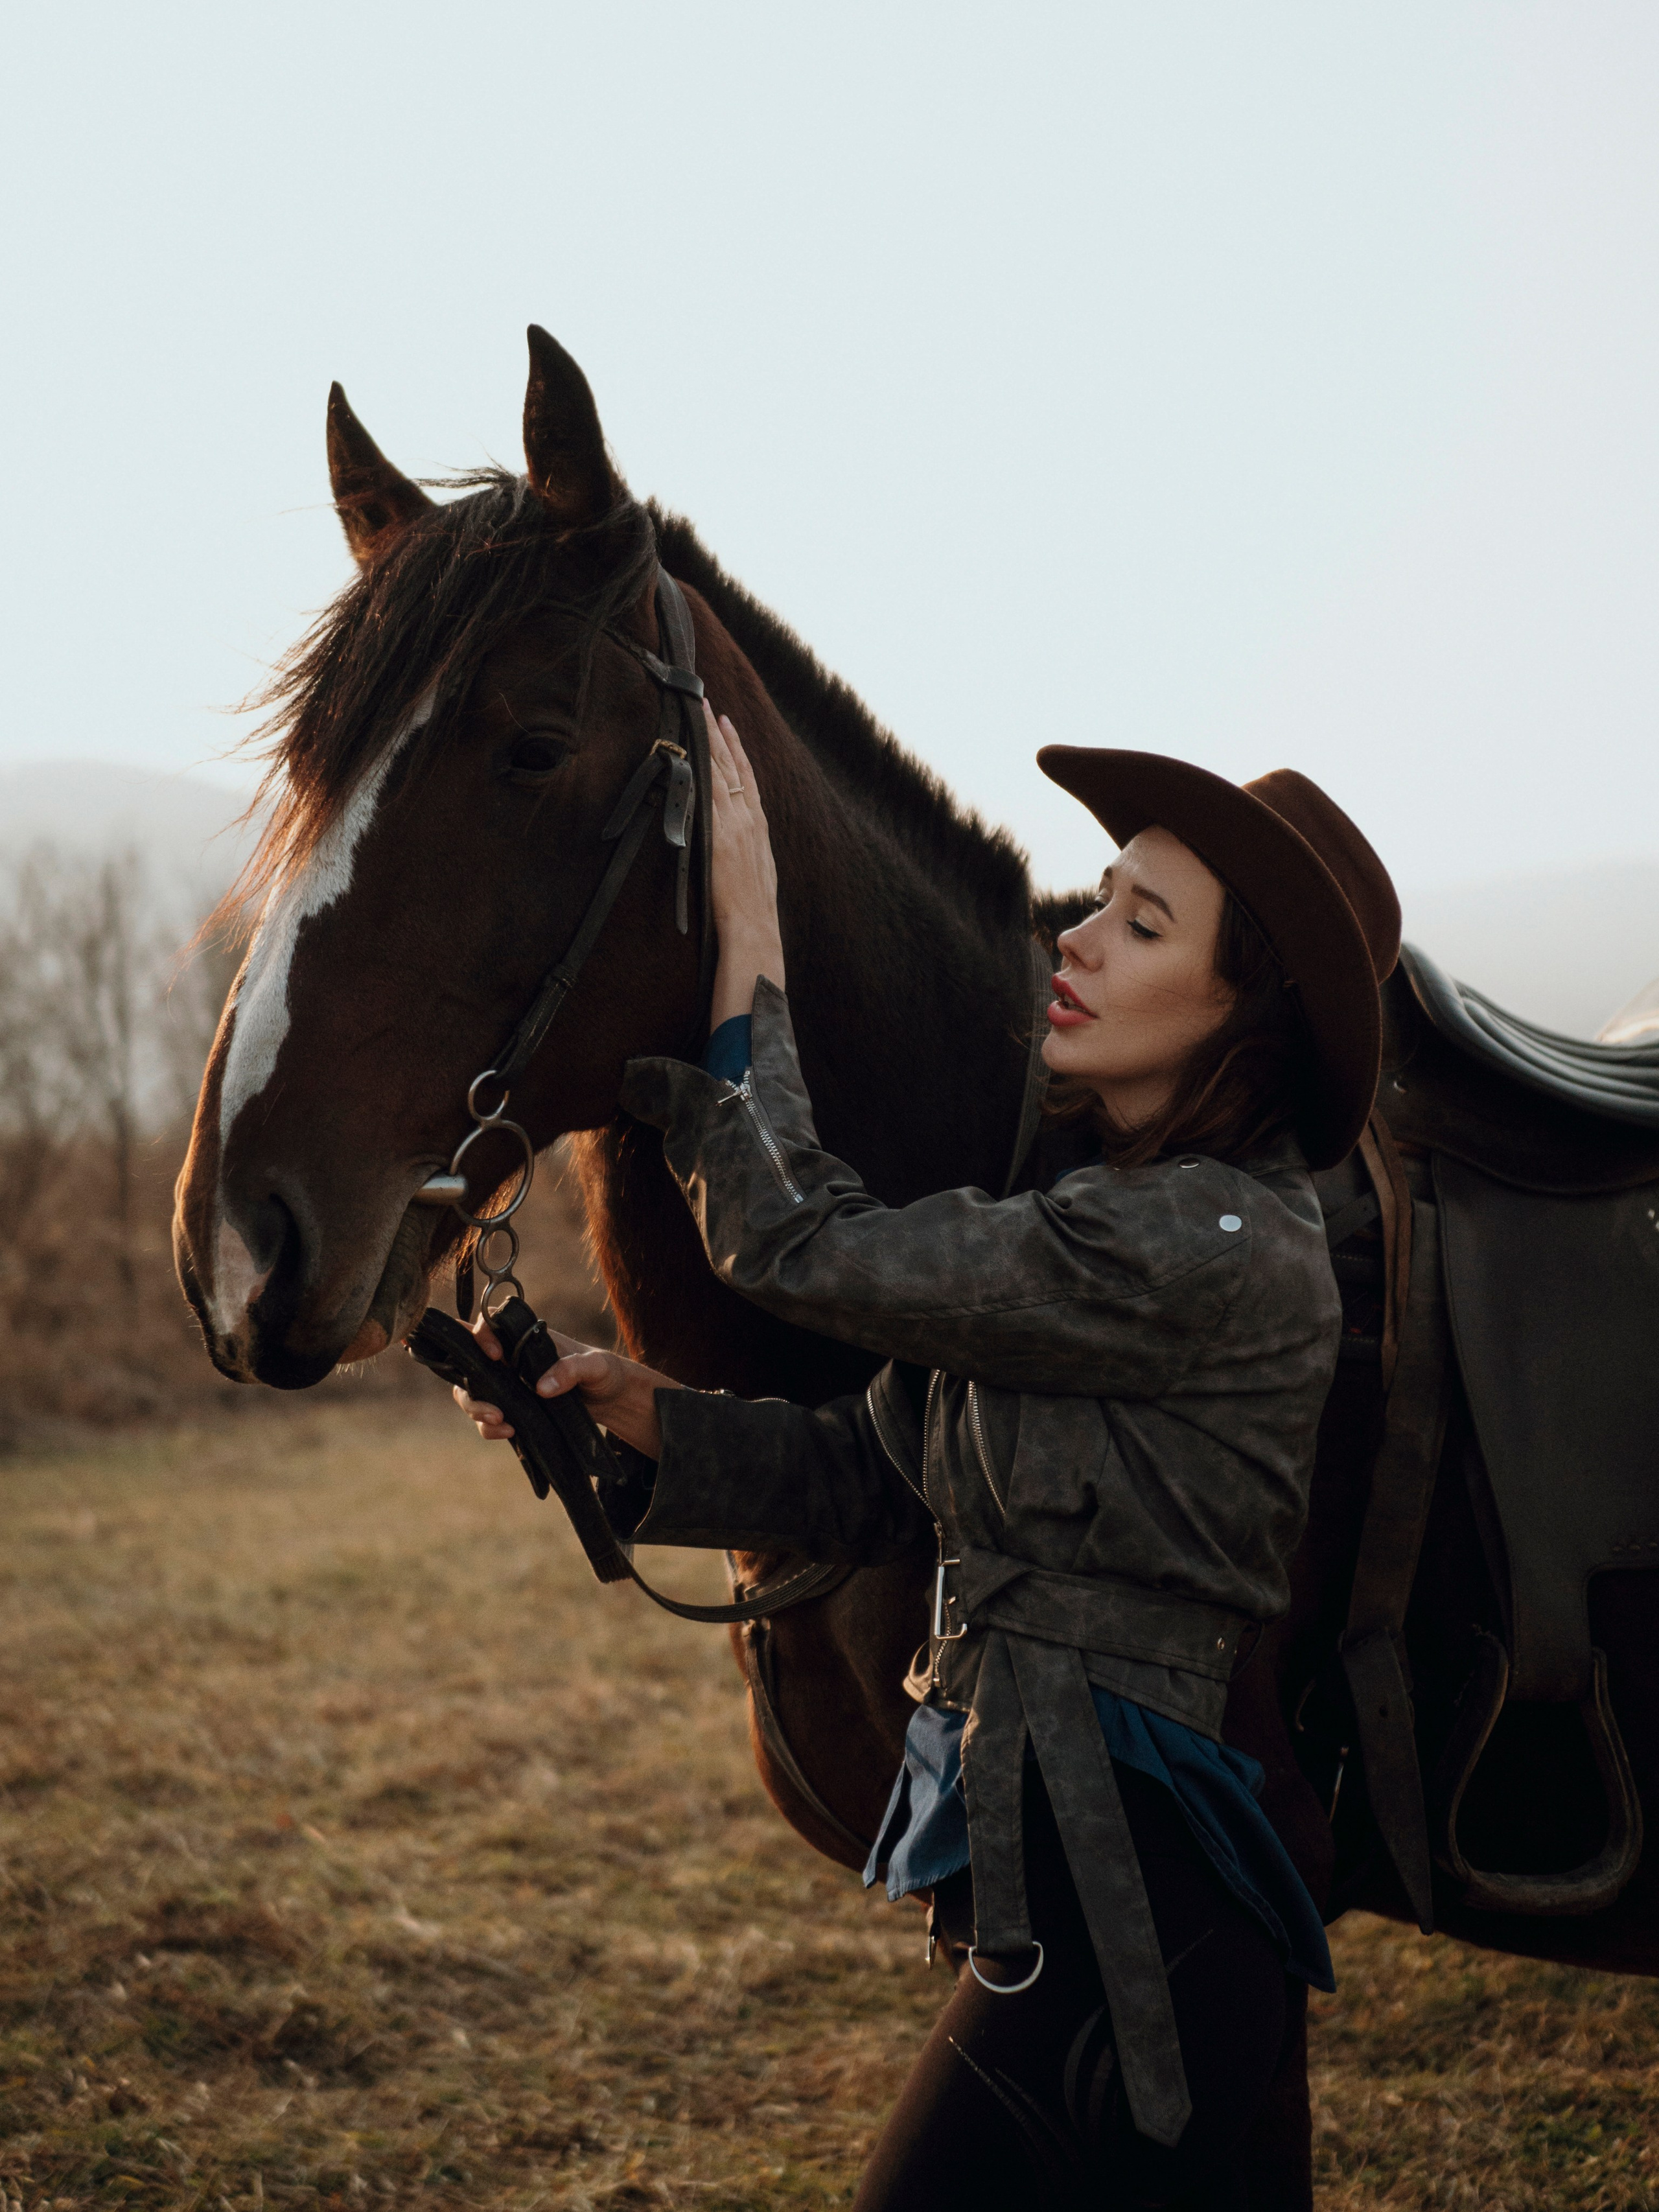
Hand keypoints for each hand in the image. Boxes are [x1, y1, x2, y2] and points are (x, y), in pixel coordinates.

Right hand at [451, 1315, 679, 1458]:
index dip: (481, 1336)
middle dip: (472, 1391)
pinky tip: (510, 1433)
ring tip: (502, 1425)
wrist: (612, 1400)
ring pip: (471, 1393)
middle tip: (495, 1411)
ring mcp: (508, 1384)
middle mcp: (510, 1359)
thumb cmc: (604, 1371)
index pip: (488, 1324)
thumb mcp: (595, 1366)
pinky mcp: (513, 1408)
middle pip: (469, 1366)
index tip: (495, 1356)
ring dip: (477, 1411)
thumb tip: (542, 1388)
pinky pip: (487, 1418)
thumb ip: (571, 1369)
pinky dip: (490, 1428)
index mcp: (525, 1338)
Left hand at [704, 703, 785, 1028]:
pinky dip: (701, 769)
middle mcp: (751, 820)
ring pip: (721, 772)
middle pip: (734, 766)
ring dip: (707, 741)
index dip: (736, 749)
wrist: (755, 931)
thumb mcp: (754, 875)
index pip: (749, 777)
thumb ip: (742, 852)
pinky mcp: (720, 834)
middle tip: (706, 702)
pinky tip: (688, 749)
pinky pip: (709, 793)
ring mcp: (736, 825)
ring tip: (695, 713)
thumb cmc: (753, 914)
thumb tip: (729, 844)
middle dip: (719, 734)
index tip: (727, 724)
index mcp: (759, 829)